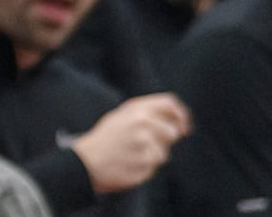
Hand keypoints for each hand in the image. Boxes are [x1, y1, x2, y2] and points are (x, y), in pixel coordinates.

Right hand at [70, 92, 190, 193]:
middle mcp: (143, 122)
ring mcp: (145, 142)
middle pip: (173, 131)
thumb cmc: (106, 139)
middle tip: (141, 144)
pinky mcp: (146, 161)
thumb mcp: (121, 117)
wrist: (86, 161)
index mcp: (136, 108)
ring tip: (131, 154)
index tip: (184, 127)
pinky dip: (145, 166)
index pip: (170, 104)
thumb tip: (179, 125)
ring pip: (164, 152)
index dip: (181, 115)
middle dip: (163, 140)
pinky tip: (129, 163)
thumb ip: (147, 115)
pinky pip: (155, 165)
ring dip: (153, 155)